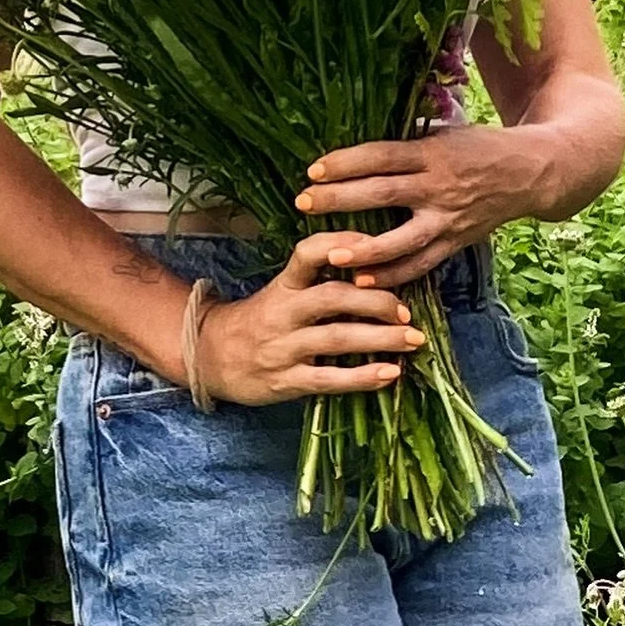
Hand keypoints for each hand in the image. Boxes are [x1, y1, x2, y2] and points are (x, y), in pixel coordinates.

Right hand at [195, 230, 426, 405]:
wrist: (211, 356)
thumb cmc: (260, 319)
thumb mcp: (281, 290)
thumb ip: (318, 280)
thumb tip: (375, 267)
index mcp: (284, 283)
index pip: (308, 252)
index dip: (342, 244)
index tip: (376, 244)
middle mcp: (283, 311)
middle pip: (333, 297)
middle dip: (376, 301)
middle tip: (406, 310)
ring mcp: (284, 347)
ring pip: (337, 339)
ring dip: (381, 339)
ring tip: (413, 340)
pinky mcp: (286, 381)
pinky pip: (329, 379)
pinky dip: (363, 377)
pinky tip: (391, 374)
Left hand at [293, 124, 552, 288]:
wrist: (530, 172)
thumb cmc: (478, 146)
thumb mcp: (445, 132)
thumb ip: (407, 142)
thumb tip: (358, 146)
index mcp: (432, 153)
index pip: (382, 156)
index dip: (346, 162)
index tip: (313, 169)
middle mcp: (439, 186)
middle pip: (383, 194)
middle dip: (340, 199)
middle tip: (304, 203)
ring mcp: (448, 219)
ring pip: (401, 238)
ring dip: (364, 249)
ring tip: (330, 255)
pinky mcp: (456, 242)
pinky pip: (421, 263)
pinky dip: (393, 274)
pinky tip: (363, 281)